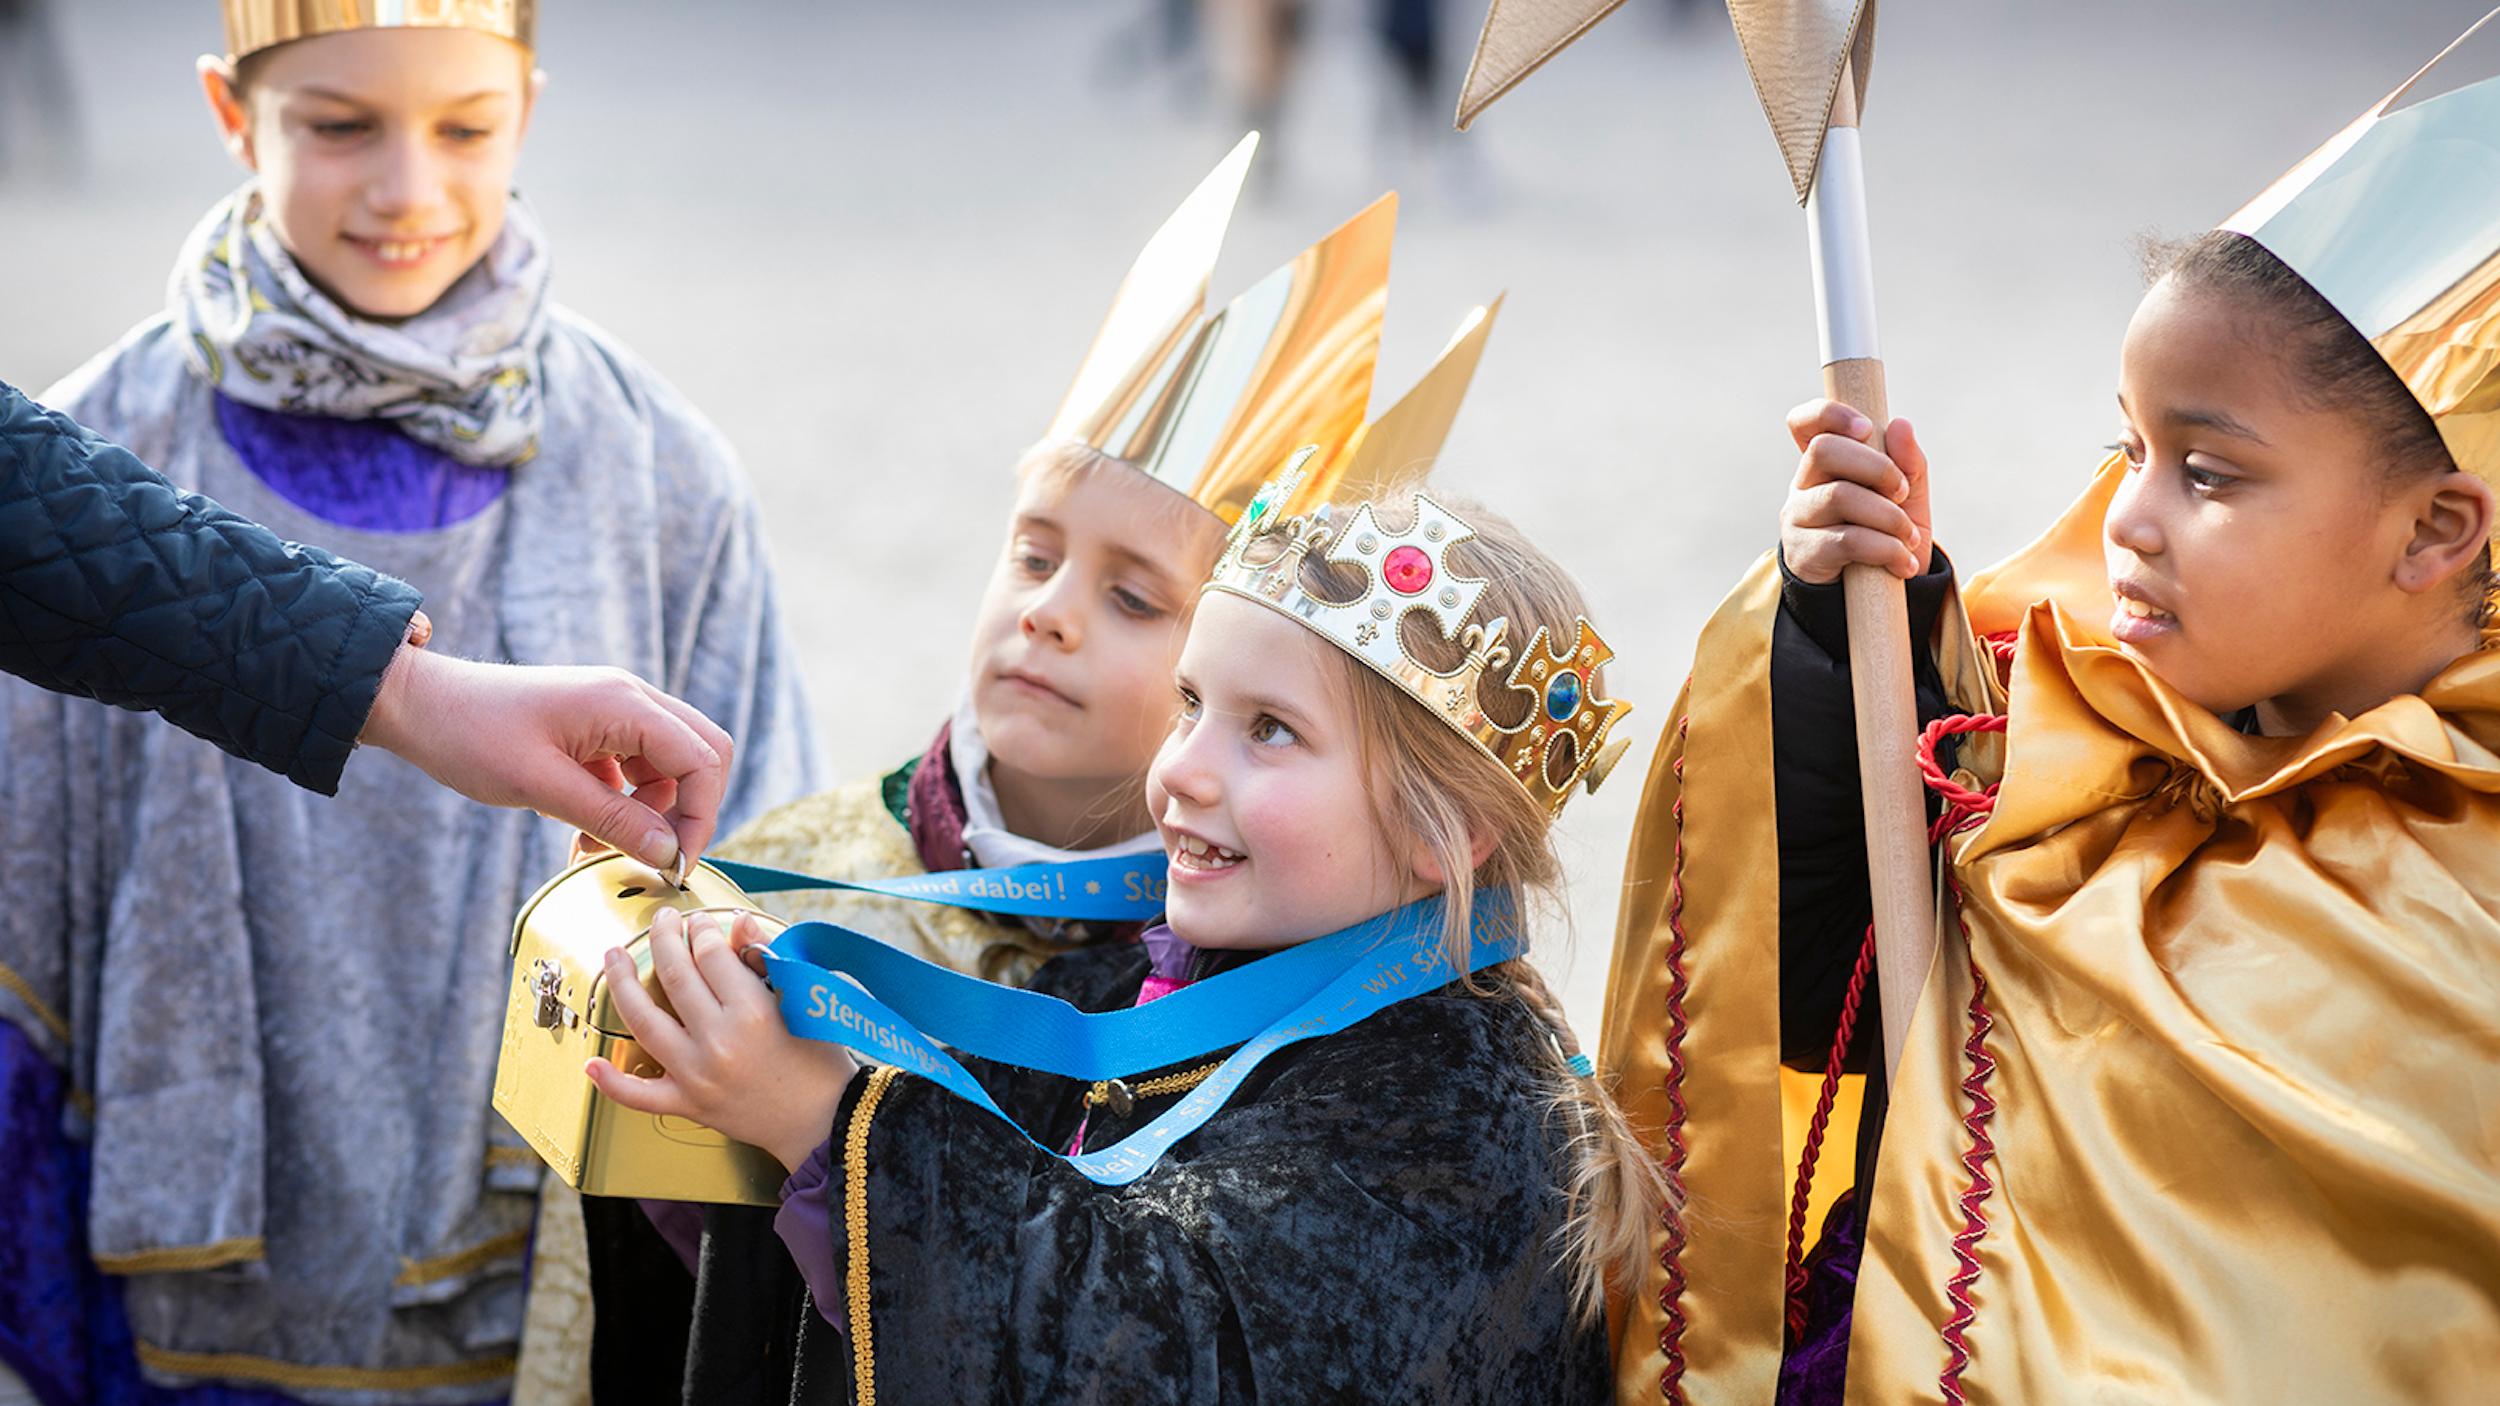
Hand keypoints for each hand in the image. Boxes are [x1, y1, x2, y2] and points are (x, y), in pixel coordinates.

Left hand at [359, 649, 733, 871]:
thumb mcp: (541, 787)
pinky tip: (587, 832)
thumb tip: (668, 855)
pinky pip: (636, 768)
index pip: (701, 760)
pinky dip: (625, 804)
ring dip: (650, 813)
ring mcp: (615, 711)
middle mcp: (631, 699)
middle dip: (689, 811)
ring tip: (600, 848)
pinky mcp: (597, 726)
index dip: (699, 817)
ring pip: (670, 767)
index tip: (673, 864)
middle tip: (658, 856)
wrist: (420, 705)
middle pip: (702, 755)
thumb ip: (612, 820)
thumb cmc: (471, 736)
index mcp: (624, 704)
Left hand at [584, 909, 856, 1172]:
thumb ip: (767, 956)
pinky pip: (640, 1095)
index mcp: (752, 1011)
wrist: (824, 1120)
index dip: (703, 929)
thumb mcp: (803, 999)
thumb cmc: (821, 1057)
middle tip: (659, 922)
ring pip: (645, 1022)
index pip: (712, 955)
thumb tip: (736, 922)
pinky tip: (593, 1063)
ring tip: (612, 958)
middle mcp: (719, 1041)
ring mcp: (698, 1075)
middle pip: (676, 976)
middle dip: (663, 939)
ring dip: (622, 985)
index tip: (701, 920)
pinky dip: (613, 1082)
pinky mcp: (690, 1105)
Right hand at [1779, 399, 1934, 583]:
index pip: (1806, 423)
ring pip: (1839, 495)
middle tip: (1901, 491)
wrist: (1881, 594)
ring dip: (1888, 516)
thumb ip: (1908, 462)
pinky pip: (1848, 540)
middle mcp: (1803, 484)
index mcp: (1825, 462)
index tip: (1866, 428)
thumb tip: (1900, 426)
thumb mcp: (1907, 497)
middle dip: (1876, 467)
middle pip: (1824, 450)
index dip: (1829, 414)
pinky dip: (1886, 549)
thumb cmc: (1888, 533)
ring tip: (1910, 537)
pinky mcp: (1805, 553)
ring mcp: (1798, 518)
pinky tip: (1903, 562)